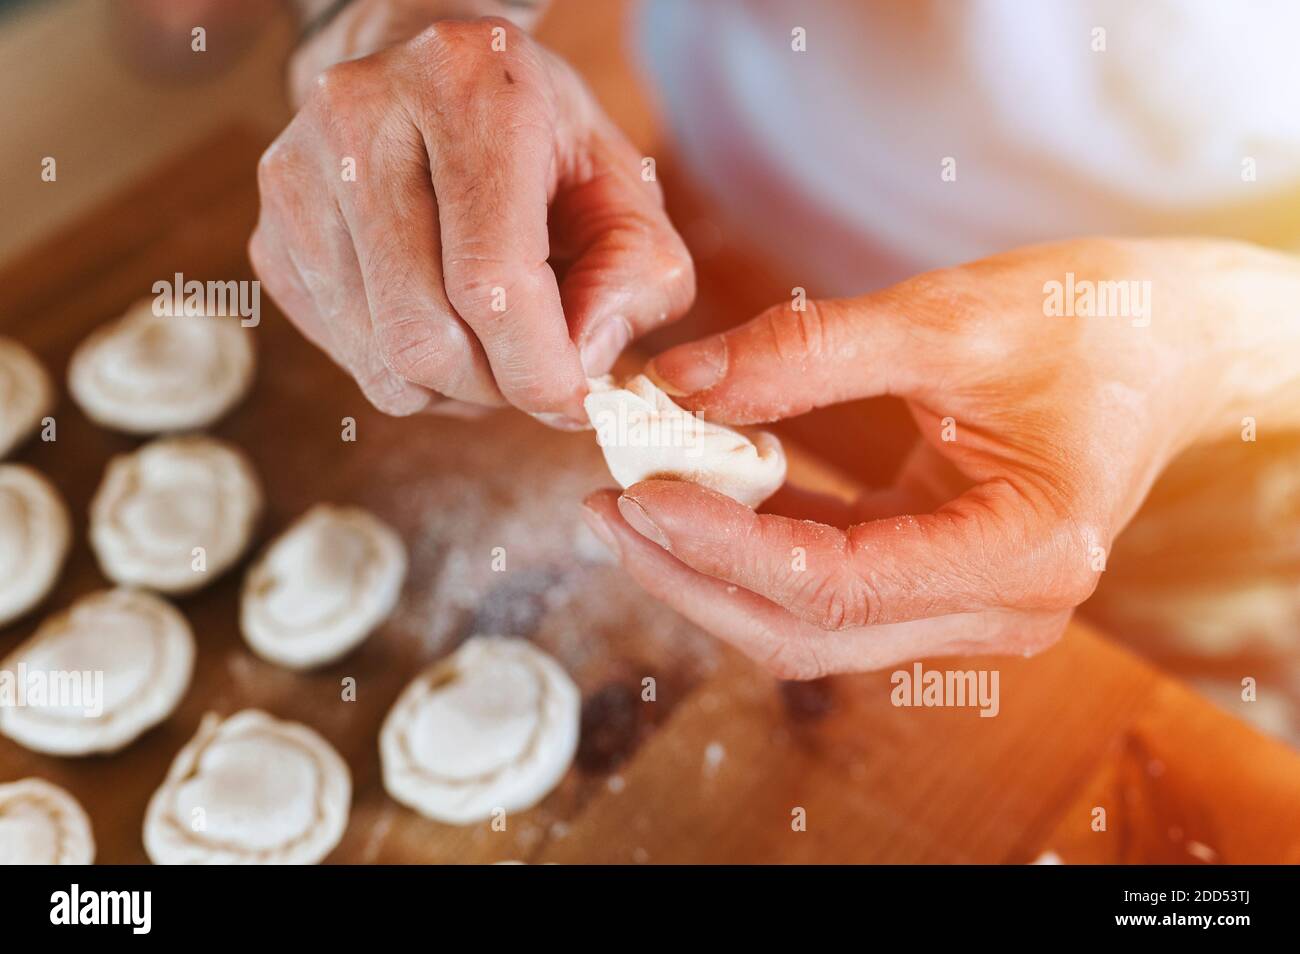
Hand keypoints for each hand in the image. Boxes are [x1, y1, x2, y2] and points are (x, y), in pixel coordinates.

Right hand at [251, 15, 692, 424]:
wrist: (432, 82)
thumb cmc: (542, 141)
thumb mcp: (624, 186)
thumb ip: (637, 275)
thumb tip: (580, 369)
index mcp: (465, 88)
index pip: (488, 277)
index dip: (538, 367)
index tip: (575, 398)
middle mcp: (359, 118)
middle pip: (422, 335)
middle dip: (495, 386)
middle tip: (535, 371)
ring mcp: (297, 179)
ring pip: (381, 361)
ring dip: (455, 387)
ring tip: (493, 340)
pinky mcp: (269, 234)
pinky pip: (349, 358)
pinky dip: (409, 371)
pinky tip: (441, 320)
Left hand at [582, 238, 1299, 676]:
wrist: (1168, 342)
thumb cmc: (1087, 318)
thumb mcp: (944, 316)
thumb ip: (803, 355)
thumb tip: (672, 387)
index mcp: (1027, 552)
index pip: (836, 583)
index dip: (721, 546)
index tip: (636, 490)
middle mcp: (1004, 609)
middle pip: (809, 630)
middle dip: (693, 576)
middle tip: (601, 509)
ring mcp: (974, 610)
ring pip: (810, 627)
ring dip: (712, 574)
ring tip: (626, 506)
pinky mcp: (943, 585)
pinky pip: (830, 592)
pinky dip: (755, 554)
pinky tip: (693, 504)